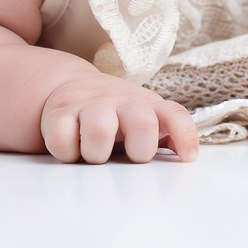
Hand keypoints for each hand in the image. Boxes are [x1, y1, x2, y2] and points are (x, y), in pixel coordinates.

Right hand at [40, 74, 200, 163]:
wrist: (75, 88)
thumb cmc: (117, 115)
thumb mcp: (144, 119)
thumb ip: (166, 136)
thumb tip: (187, 158)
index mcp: (146, 105)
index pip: (174, 115)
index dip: (185, 136)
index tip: (188, 159)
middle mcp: (121, 101)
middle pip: (143, 124)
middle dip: (140, 150)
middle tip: (129, 156)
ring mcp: (89, 104)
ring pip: (99, 132)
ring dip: (97, 154)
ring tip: (94, 154)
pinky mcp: (59, 112)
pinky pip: (62, 140)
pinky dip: (66, 152)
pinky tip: (71, 148)